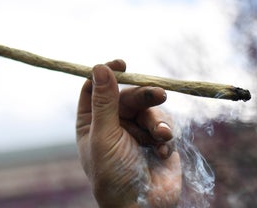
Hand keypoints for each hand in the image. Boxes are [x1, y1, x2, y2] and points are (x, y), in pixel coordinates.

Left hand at [76, 60, 181, 206]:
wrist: (142, 207)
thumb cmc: (113, 175)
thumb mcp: (104, 135)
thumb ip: (104, 101)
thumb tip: (100, 67)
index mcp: (91, 121)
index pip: (95, 88)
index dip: (107, 73)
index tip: (122, 63)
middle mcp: (114, 123)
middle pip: (128, 95)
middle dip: (144, 95)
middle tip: (158, 94)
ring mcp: (137, 131)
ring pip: (150, 109)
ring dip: (157, 121)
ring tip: (160, 135)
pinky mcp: (158, 141)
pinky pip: (165, 126)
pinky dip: (166, 137)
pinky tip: (162, 151)